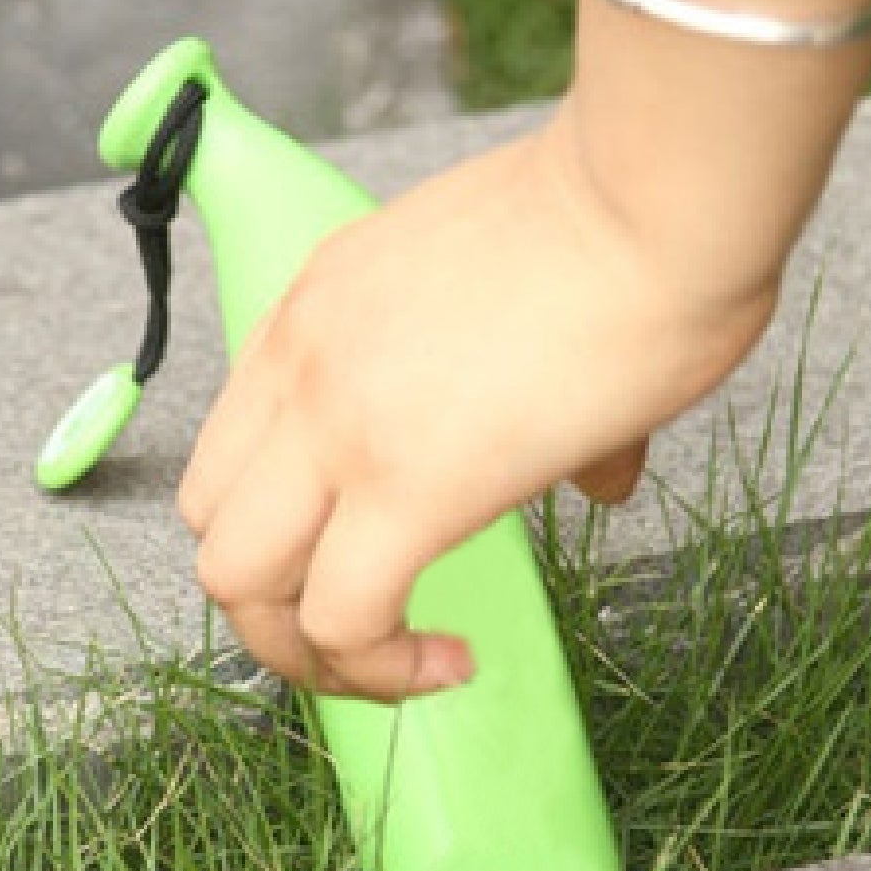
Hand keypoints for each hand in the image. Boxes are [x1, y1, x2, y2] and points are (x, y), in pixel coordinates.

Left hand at [176, 107, 775, 701]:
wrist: (660, 201)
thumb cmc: (629, 224)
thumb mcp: (542, 288)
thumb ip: (546, 386)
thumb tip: (600, 470)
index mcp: (326, 301)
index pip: (239, 438)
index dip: (285, 518)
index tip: (362, 549)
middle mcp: (305, 360)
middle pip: (210, 520)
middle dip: (271, 596)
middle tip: (365, 623)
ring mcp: (340, 423)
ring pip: (237, 583)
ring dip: (304, 648)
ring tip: (395, 664)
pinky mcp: (407, 488)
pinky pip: (342, 622)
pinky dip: (381, 669)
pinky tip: (452, 663)